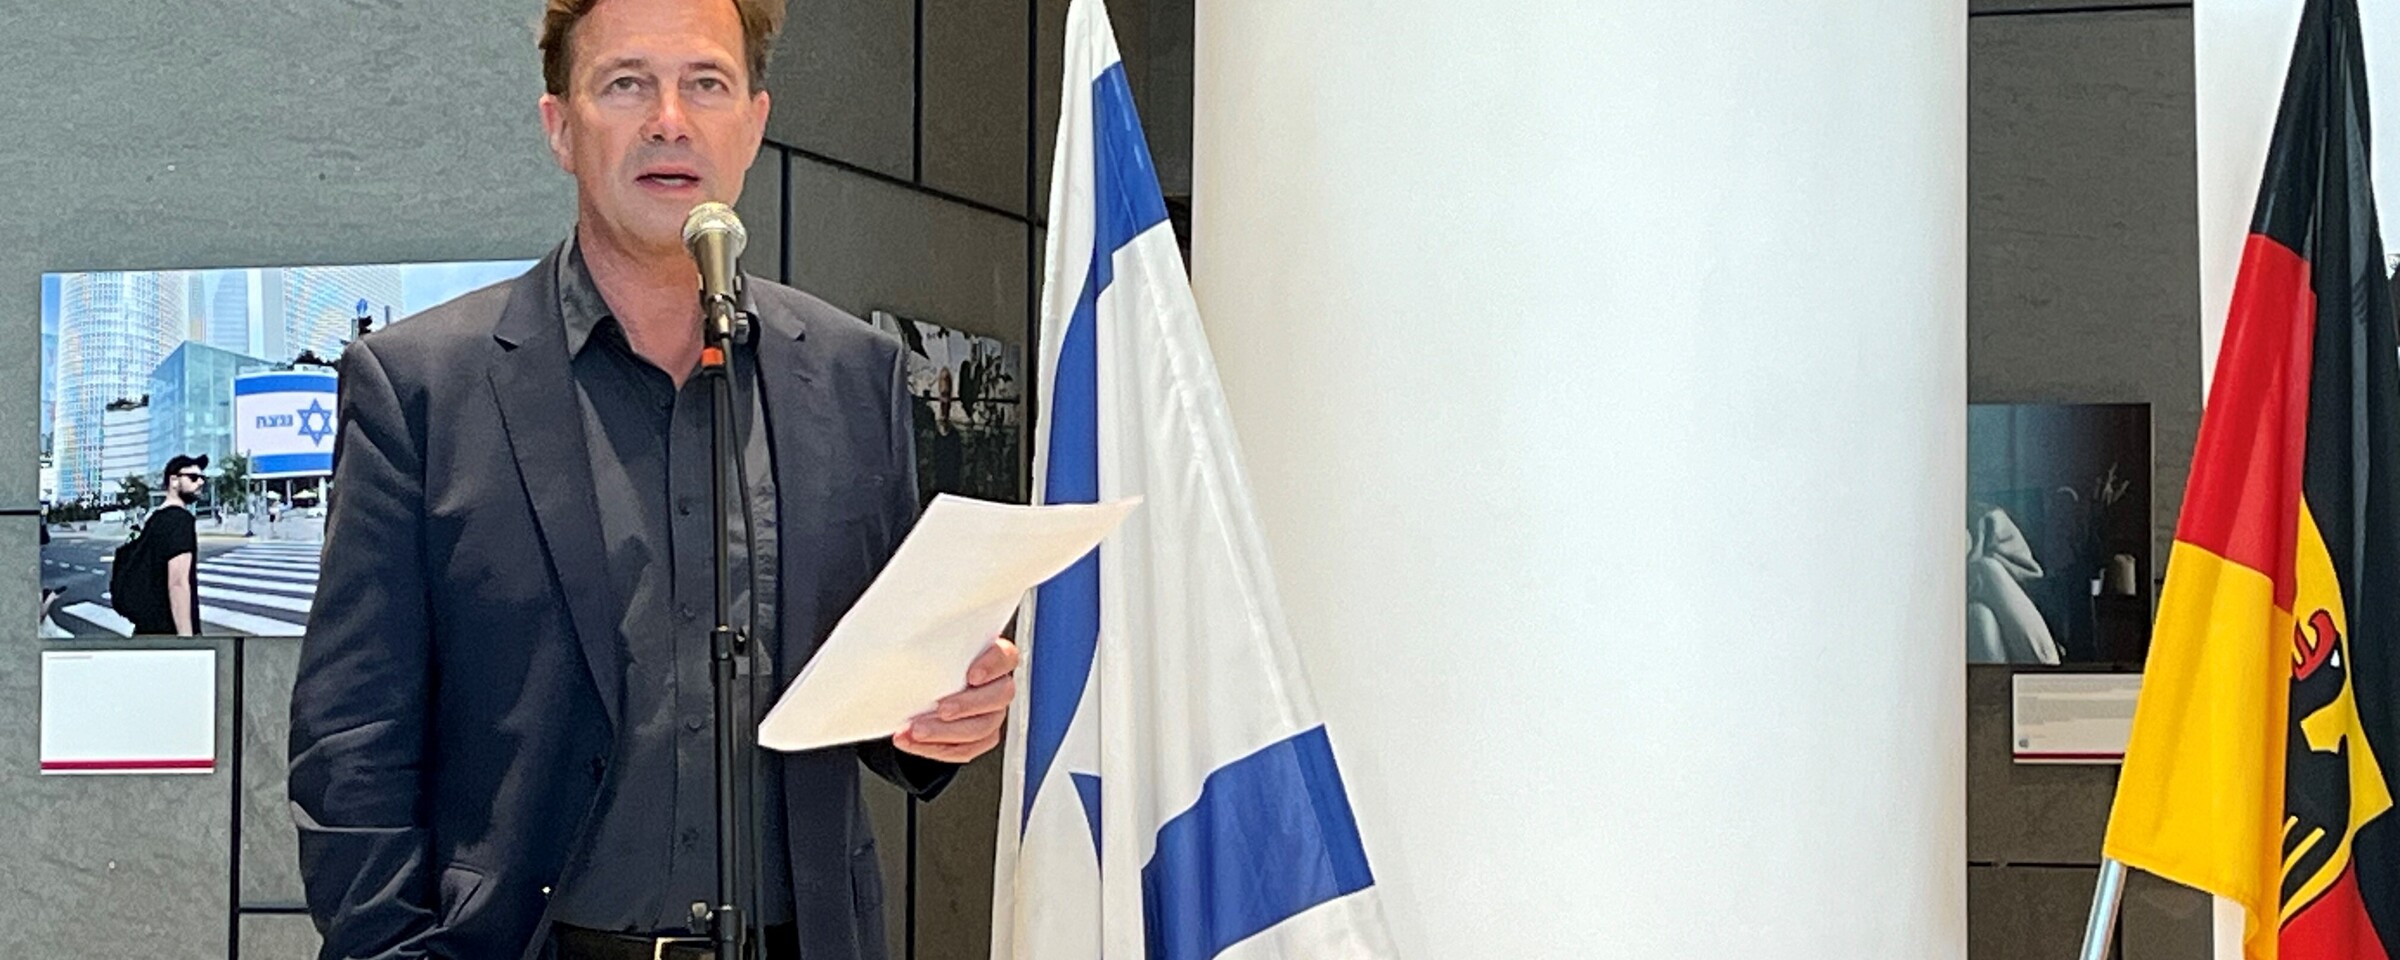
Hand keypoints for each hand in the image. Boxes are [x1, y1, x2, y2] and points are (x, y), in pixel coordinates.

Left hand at [895, 636, 1017, 762]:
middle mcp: (998, 686)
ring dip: (945, 732)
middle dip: (967, 705)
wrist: (920, 688)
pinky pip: (965, 749)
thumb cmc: (930, 661)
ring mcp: (992, 714)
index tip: (971, 676)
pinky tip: (912, 742)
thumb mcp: (931, 643)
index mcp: (993, 657)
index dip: (991, 666)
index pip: (1005, 657)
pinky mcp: (980, 739)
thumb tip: (906, 640)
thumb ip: (931, 643)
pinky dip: (936, 748)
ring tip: (915, 731)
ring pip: (982, 728)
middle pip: (999, 697)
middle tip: (941, 709)